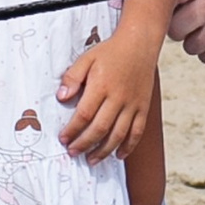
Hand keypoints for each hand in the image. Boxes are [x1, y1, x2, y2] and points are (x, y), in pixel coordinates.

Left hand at [56, 33, 150, 163]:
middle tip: (73, 152)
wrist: (140, 44)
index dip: (73, 130)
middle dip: (84, 144)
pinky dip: (128, 146)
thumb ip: (72, 77)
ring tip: (91, 160)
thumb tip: (61, 97)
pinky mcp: (143, 108)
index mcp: (102, 85)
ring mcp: (133, 104)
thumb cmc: (111, 51)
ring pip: (118, 134)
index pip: (84, 114)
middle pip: (100, 128)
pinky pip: (137, 132)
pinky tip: (118, 155)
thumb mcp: (86, 58)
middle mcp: (118, 97)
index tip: (63, 138)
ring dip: (103, 150)